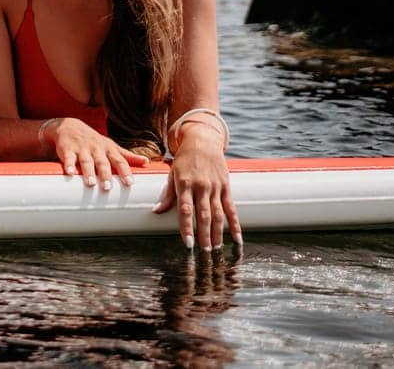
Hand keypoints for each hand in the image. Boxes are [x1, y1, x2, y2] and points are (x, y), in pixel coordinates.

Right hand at [45, 117, 148, 191]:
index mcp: (108, 149)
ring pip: (86, 161)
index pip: (119, 161)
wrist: (69, 126)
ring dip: (88, 172)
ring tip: (91, 183)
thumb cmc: (94, 141)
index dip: (125, 172)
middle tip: (108, 188)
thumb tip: (146, 161)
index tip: (129, 183)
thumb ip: (127, 155)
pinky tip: (69, 173)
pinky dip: (68, 165)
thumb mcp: (111, 146)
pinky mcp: (67, 149)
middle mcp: (96, 149)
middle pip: (102, 162)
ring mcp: (82, 149)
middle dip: (105, 174)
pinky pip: (68, 158)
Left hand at [152, 121, 240, 249]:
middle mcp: (201, 186)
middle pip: (203, 215)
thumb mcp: (172, 174)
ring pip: (218, 214)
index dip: (186, 228)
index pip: (185, 210)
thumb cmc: (184, 160)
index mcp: (184, 184)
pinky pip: (231, 208)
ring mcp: (215, 187)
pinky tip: (237, 239)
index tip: (187, 244)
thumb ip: (168, 195)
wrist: (202, 142)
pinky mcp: (226, 187)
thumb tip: (156, 211)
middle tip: (205, 252)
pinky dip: (235, 224)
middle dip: (204, 235)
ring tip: (217, 248)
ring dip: (218, 233)